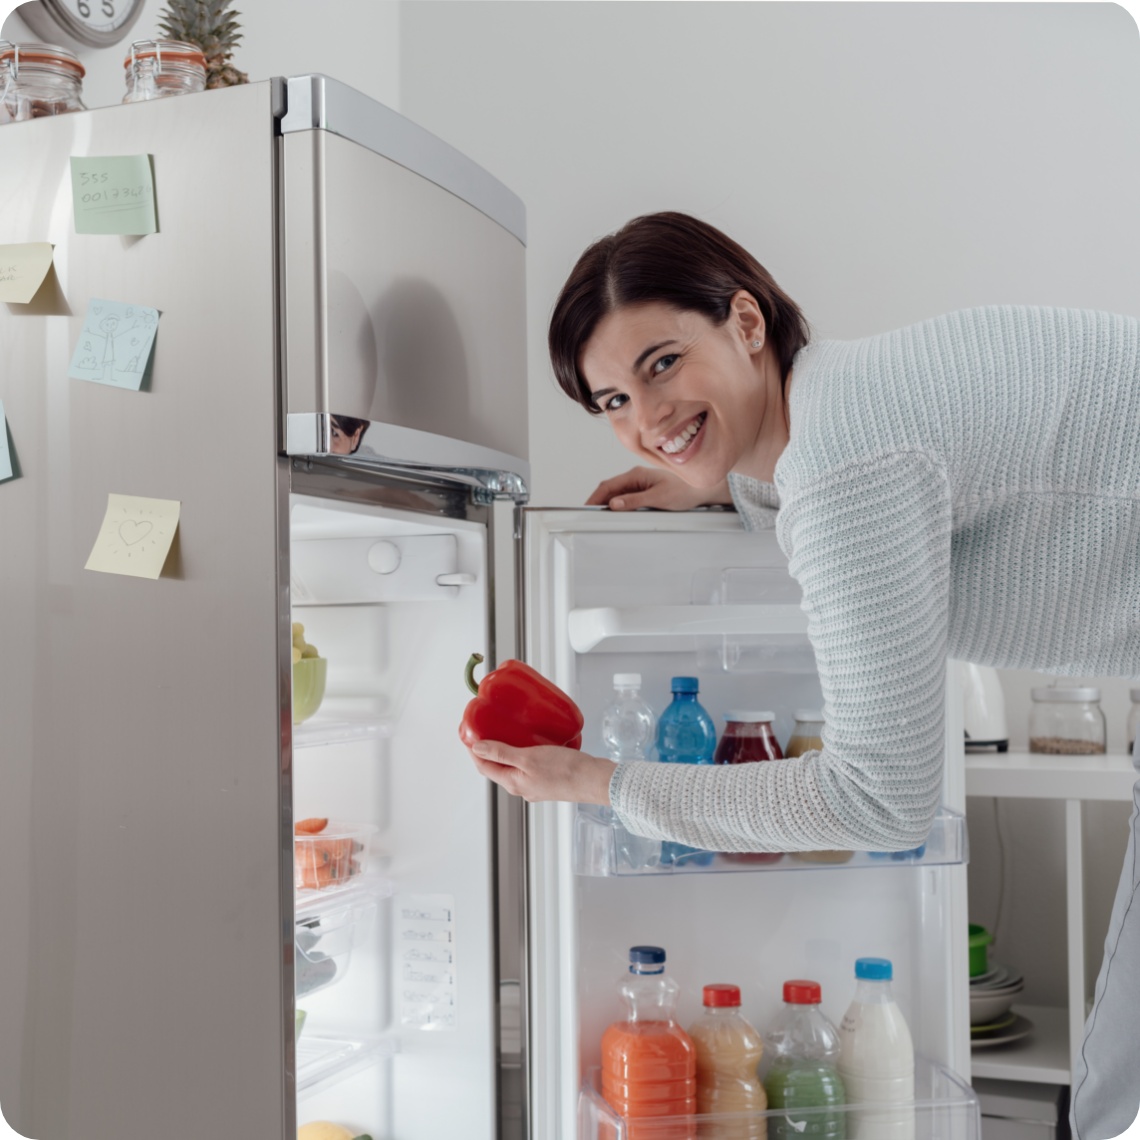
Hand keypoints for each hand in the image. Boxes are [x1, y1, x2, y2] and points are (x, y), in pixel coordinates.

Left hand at [467, 740, 616, 804]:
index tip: (469, 734)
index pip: (484, 766)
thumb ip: (502, 753)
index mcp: (513, 783)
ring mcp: (535, 785)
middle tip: (486, 729)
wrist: (594, 780)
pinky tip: (533, 741)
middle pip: (497, 767)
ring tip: (508, 731)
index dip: (474, 750)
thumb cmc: (565, 771)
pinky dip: (524, 753)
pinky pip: (529, 766)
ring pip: (514, 766)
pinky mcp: (548, 780)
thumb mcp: (528, 757)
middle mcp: (522, 787)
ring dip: (507, 750)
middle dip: (488, 749)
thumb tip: (477, 748)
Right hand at [586, 466, 732, 510]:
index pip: (608, 486)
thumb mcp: (658, 498)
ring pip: (616, 496)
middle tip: (589, 518)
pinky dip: (618, 508)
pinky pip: (625, 500)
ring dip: (608, 506)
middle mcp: (635, 478)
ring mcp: (639, 485)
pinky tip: (617, 516)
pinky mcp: (643, 493)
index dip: (595, 498)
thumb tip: (614, 504)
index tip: (586, 509)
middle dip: (598, 503)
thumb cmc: (684, 491)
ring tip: (601, 519)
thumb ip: (635, 501)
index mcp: (636, 475)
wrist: (701, 491)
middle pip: (609, 490)